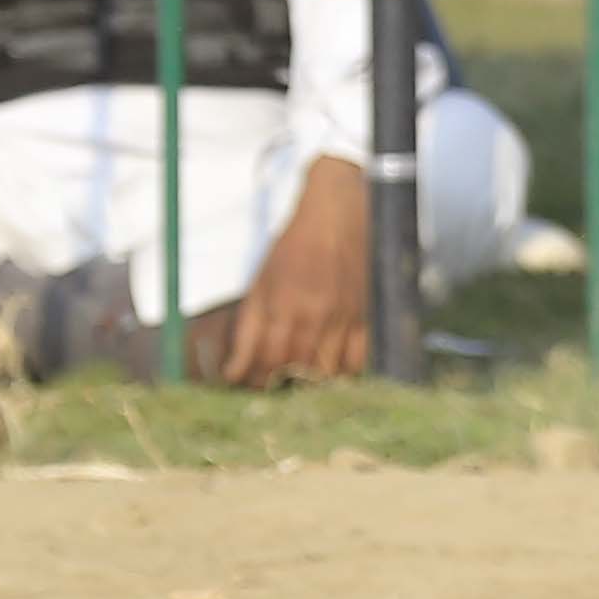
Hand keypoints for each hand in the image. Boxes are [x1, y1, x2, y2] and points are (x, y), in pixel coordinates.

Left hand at [207, 156, 375, 385]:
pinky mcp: (365, 315)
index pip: (266, 360)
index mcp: (283, 304)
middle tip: (269, 385)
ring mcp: (343, 316)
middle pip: (295, 369)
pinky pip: (358, 360)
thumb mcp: (261, 283)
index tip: (248, 382)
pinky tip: (330, 372)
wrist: (338, 213)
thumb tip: (233, 372)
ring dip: (309, 383)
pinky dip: (343, 374)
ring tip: (296, 382)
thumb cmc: (294, 246)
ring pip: (326, 371)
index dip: (255, 379)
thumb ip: (249, 329)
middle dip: (277, 383)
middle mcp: (314, 314)